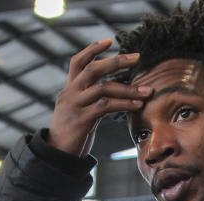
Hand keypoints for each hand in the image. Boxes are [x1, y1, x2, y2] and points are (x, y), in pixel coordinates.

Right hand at [47, 39, 151, 156]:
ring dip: (128, 89)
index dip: (92, 50)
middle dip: (117, 61)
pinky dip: (124, 104)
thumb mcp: (76, 112)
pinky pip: (105, 106)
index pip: (78, 62)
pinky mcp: (81, 120)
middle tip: (137, 57)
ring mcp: (75, 106)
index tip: (109, 40)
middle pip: (93, 69)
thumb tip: (107, 93)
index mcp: (69, 90)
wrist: (56, 157)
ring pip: (103, 88)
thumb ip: (87, 99)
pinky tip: (137, 105)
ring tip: (147, 91)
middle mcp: (70, 94)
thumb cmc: (71, 135)